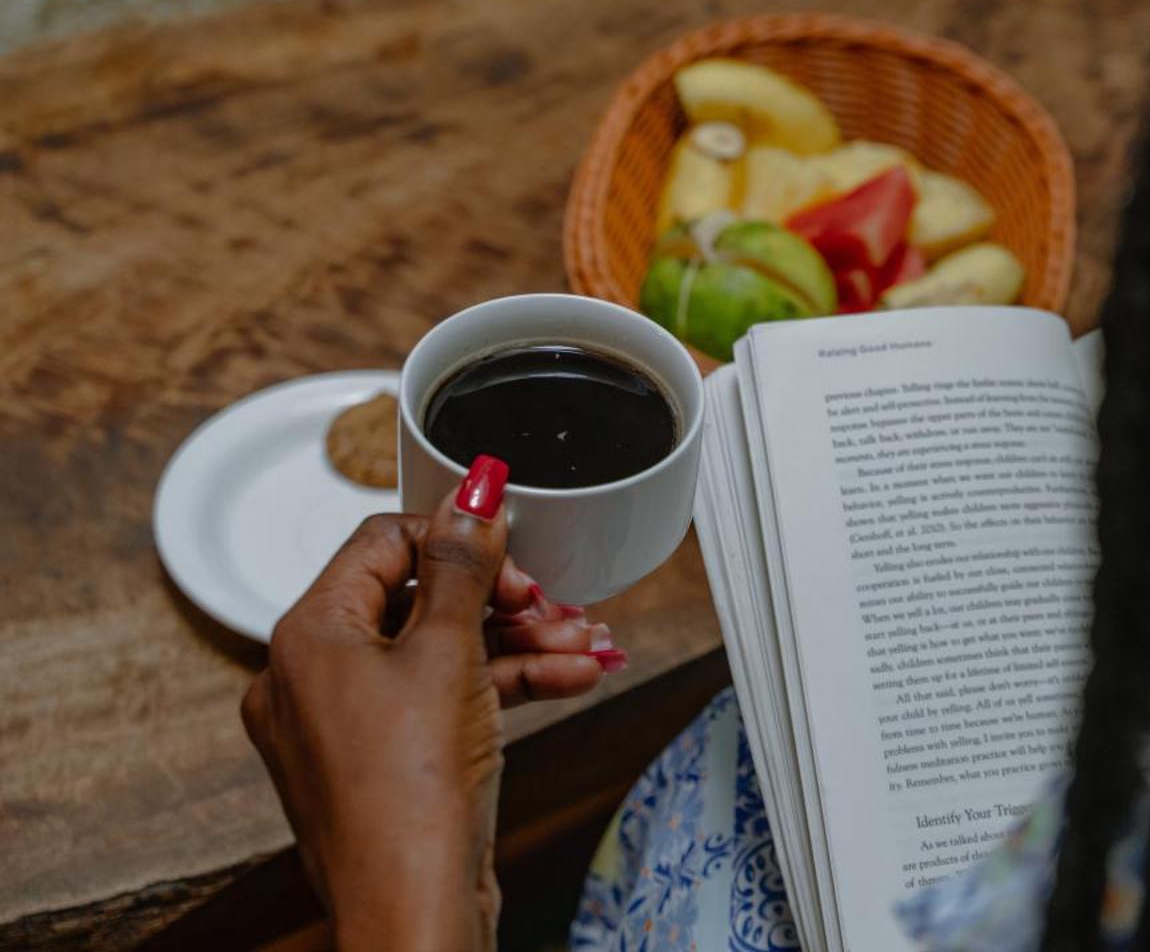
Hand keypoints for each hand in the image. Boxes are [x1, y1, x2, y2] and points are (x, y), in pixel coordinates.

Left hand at [241, 457, 624, 950]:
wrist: (415, 908)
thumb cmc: (410, 795)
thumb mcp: (450, 650)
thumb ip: (464, 566)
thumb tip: (471, 500)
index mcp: (306, 637)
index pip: (383, 543)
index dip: (456, 537)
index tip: (514, 545)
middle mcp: (311, 679)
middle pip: (419, 599)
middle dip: (504, 600)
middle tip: (553, 604)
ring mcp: (346, 726)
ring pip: (441, 653)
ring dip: (520, 643)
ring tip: (585, 645)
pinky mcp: (383, 764)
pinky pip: (444, 700)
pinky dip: (505, 687)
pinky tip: (570, 680)